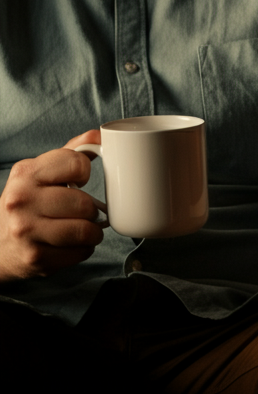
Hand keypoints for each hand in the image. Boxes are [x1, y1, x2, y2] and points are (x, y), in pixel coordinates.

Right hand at [0, 130, 105, 280]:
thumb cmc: (28, 202)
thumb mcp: (42, 172)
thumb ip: (72, 151)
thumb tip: (101, 135)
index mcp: (25, 173)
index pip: (77, 163)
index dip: (84, 173)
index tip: (78, 181)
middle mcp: (21, 201)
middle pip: (85, 203)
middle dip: (90, 209)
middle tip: (80, 211)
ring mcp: (26, 231)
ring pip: (86, 230)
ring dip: (91, 232)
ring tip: (80, 228)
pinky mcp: (35, 258)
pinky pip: (81, 253)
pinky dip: (83, 249)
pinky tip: (69, 244)